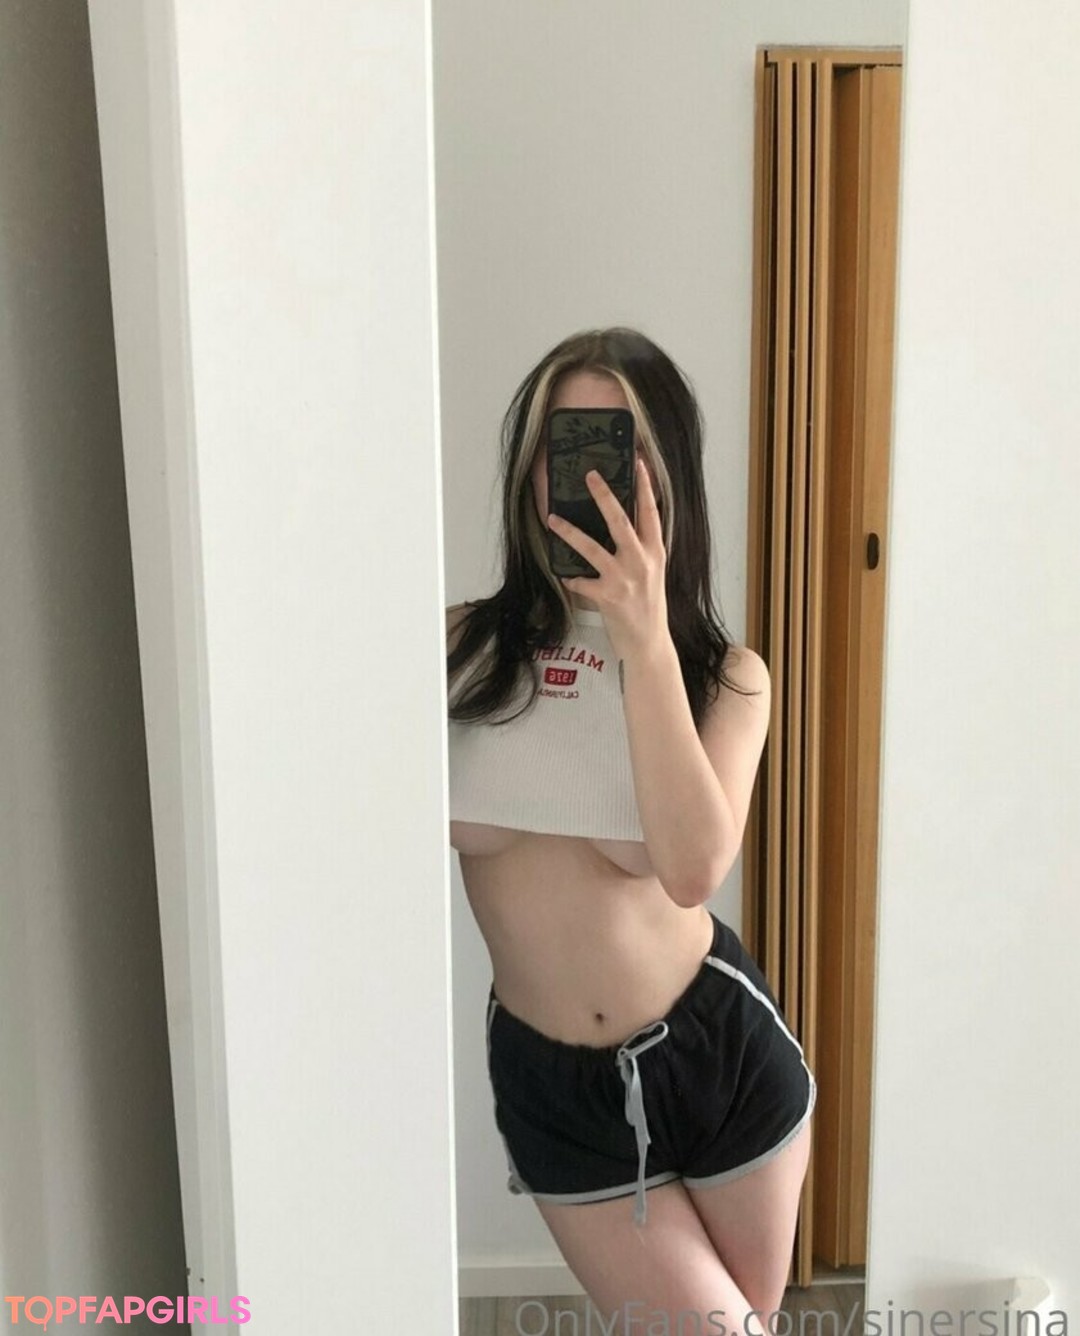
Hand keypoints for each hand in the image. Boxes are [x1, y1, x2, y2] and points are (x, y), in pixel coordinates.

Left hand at [547, 457, 669, 661]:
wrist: (648, 643)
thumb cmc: (649, 606)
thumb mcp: (653, 572)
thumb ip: (642, 548)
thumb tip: (623, 523)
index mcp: (655, 552)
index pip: (651, 512)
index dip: (645, 487)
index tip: (639, 463)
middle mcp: (641, 561)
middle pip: (621, 520)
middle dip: (604, 495)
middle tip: (590, 475)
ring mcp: (624, 578)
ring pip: (592, 547)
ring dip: (570, 532)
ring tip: (552, 519)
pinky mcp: (607, 596)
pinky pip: (581, 581)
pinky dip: (572, 578)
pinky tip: (565, 576)